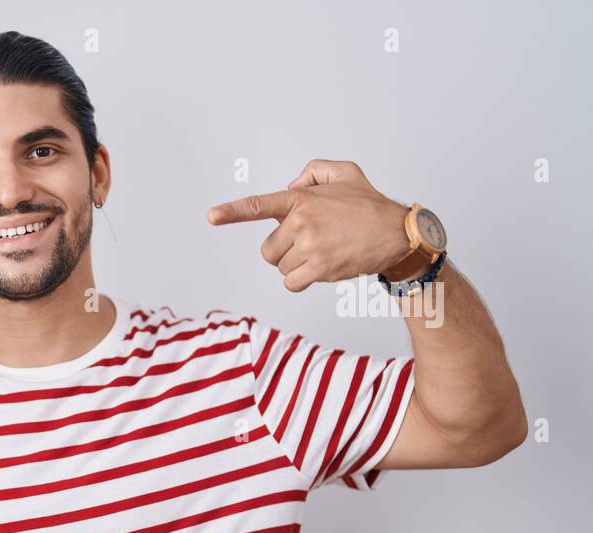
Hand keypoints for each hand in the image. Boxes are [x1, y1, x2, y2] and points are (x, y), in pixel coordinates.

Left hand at [207, 159, 410, 291]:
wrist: (398, 233)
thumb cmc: (370, 205)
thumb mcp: (345, 172)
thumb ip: (313, 172)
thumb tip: (291, 188)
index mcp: (301, 199)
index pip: (259, 206)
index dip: (232, 211)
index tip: (211, 216)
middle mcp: (301, 221)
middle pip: (268, 249)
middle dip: (284, 250)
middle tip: (311, 242)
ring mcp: (309, 246)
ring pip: (280, 267)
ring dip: (295, 265)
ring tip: (322, 252)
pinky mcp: (318, 269)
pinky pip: (291, 283)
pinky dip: (302, 280)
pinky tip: (322, 268)